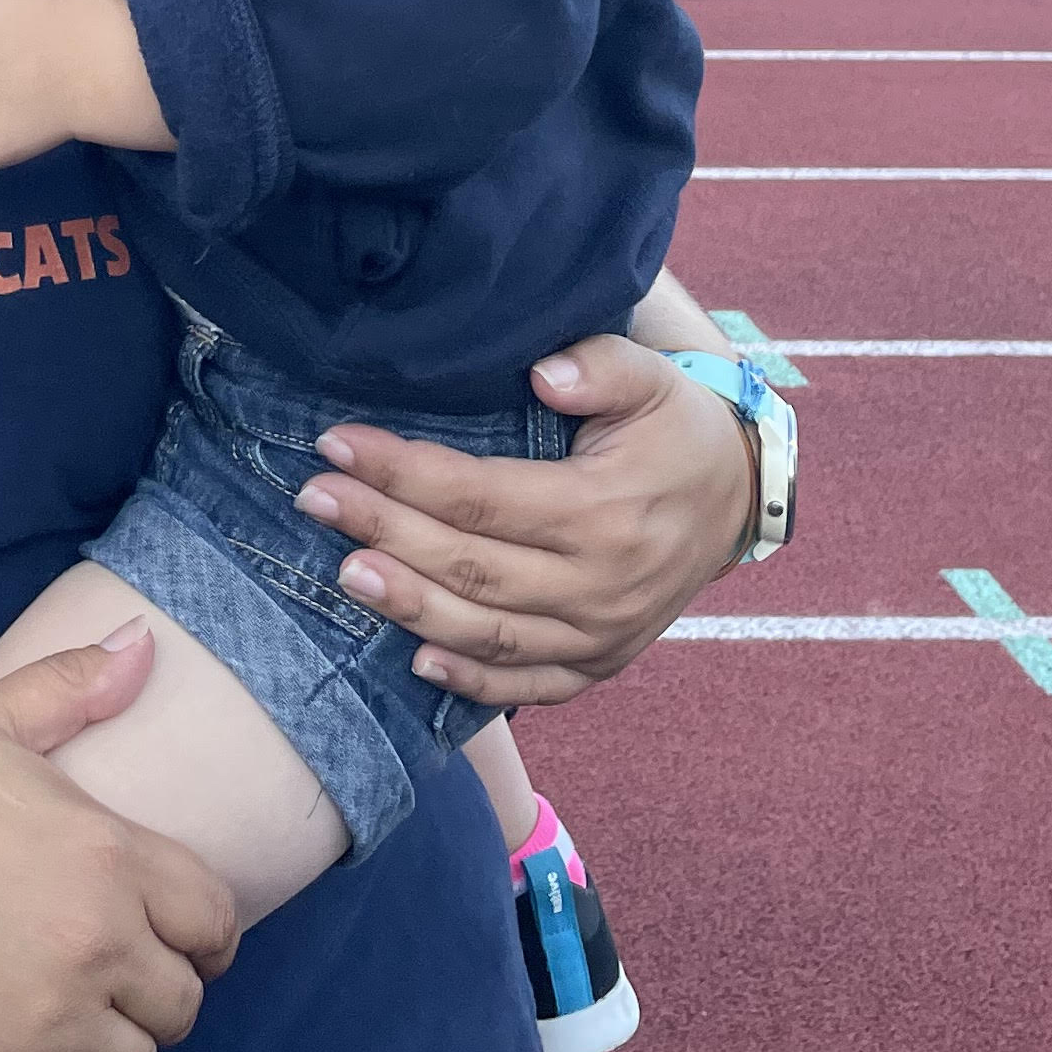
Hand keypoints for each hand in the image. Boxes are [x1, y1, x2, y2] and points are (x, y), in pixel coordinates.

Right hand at [0, 629, 236, 1051]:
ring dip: (113, 1043)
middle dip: (156, 987)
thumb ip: (71, 685)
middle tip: (112, 974)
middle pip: (181, 1000)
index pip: (213, 917)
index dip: (205, 931)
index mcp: (103, 854)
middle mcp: (91, 943)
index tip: (181, 935)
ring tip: (72, 1015)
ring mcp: (47, 1022)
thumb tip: (145, 643)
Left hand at [291, 337, 751, 708]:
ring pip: (488, 632)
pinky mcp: (601, 663)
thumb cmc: (676, 427)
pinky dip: (471, 683)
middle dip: (383, 530)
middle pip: (470, 564)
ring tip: (344, 571)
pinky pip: (530, 684)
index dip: (403, 472)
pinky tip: (415, 661)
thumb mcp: (652, 378)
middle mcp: (602, 585)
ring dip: (410, 606)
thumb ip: (600, 366)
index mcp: (604, 511)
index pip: (480, 495)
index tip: (337, 442)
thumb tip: (541, 375)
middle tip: (314, 497)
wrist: (737, 497)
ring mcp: (602, 635)